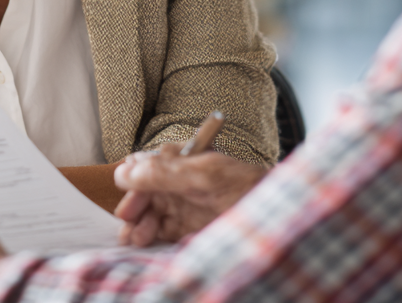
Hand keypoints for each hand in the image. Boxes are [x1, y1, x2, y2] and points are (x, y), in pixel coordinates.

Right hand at [113, 144, 267, 246]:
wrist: (276, 215)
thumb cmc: (246, 187)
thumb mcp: (203, 175)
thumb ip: (163, 172)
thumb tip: (124, 172)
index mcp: (184, 159)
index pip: (148, 166)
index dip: (133, 184)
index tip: (127, 203)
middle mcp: (182, 180)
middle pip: (147, 193)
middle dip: (135, 209)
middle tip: (128, 226)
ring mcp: (187, 204)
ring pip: (153, 214)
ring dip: (141, 226)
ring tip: (135, 239)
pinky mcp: (191, 226)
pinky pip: (165, 230)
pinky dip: (153, 236)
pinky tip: (146, 243)